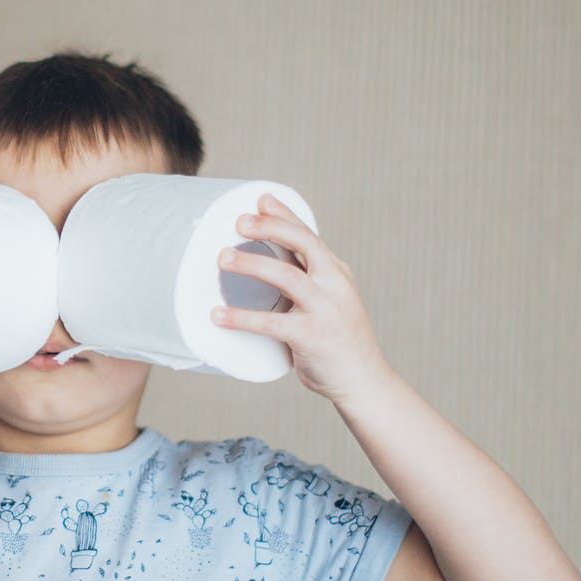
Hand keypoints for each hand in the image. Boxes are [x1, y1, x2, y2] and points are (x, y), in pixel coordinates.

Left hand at [211, 193, 392, 408]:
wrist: (363, 380)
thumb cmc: (337, 341)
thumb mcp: (329, 302)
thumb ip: (305, 283)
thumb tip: (264, 267)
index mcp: (337, 272)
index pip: (309, 235)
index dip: (285, 215)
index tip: (261, 199)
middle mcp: (334, 284)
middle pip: (303, 243)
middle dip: (270, 227)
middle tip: (239, 222)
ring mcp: (326, 309)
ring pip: (286, 277)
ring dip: (252, 264)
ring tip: (222, 258)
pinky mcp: (312, 336)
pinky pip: (271, 322)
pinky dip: (242, 318)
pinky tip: (218, 315)